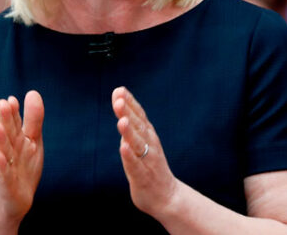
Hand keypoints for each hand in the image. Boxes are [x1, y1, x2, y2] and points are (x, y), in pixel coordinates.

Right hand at [0, 91, 44, 224]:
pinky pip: (3, 173)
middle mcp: (8, 151)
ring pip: (3, 150)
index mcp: (15, 140)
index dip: (13, 112)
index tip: (12, 99)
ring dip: (0, 138)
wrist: (14, 201)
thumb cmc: (23, 167)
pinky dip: (1, 165)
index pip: (14, 123)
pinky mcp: (6, 183)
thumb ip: (33, 119)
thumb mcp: (32, 141)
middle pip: (7, 133)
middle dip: (5, 119)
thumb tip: (32, 92)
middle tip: (2, 103)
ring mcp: (6, 167)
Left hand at [112, 86, 176, 218]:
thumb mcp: (141, 143)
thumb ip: (131, 125)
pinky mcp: (143, 176)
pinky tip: (123, 147)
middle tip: (118, 99)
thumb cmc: (151, 168)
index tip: (119, 89)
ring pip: (137, 144)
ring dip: (129, 131)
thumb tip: (120, 102)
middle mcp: (150, 144)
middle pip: (137, 125)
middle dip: (128, 112)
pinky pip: (135, 165)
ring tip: (122, 120)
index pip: (139, 115)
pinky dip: (129, 156)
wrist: (167, 197)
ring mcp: (147, 160)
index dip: (129, 102)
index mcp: (148, 136)